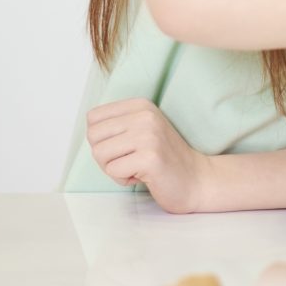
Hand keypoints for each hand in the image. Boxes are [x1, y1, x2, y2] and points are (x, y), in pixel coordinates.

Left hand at [86, 99, 211, 212]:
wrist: (196, 179)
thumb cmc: (163, 158)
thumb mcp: (141, 129)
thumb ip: (117, 124)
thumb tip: (89, 127)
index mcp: (141, 105)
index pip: (93, 118)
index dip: (102, 139)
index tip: (124, 146)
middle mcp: (145, 116)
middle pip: (93, 136)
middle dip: (105, 155)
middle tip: (129, 160)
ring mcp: (148, 136)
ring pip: (99, 154)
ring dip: (113, 168)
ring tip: (136, 167)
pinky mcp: (150, 158)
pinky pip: (113, 171)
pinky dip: (123, 179)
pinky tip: (143, 176)